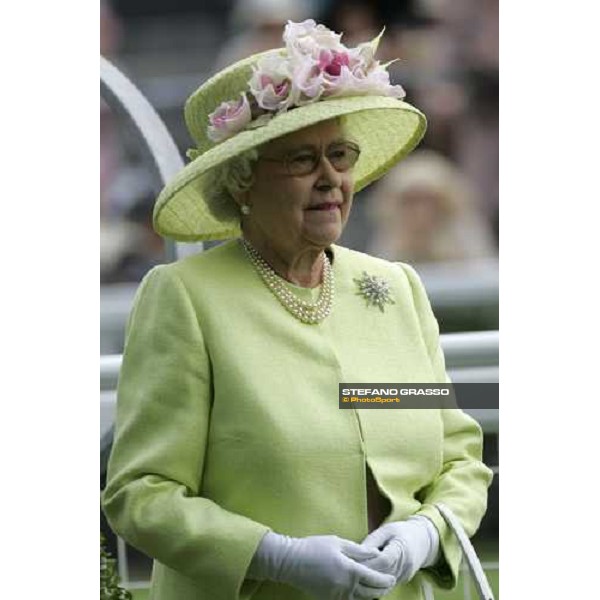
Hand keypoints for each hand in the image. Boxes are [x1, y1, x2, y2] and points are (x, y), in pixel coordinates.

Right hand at [248, 532, 396, 598]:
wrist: (291, 562)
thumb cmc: (314, 547)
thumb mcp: (338, 543)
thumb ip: (358, 551)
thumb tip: (375, 554)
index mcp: (349, 570)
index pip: (374, 578)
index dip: (385, 579)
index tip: (393, 577)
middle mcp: (345, 586)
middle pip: (370, 593)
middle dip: (381, 589)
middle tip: (389, 584)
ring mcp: (337, 595)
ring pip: (360, 599)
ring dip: (371, 595)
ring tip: (378, 589)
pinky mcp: (329, 599)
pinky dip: (358, 598)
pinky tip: (360, 592)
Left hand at [359, 517, 439, 583]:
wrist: (423, 541)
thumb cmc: (401, 531)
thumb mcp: (387, 529)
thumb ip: (372, 540)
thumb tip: (357, 552)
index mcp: (402, 548)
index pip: (384, 560)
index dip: (368, 562)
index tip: (353, 561)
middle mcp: (406, 565)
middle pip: (383, 573)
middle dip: (365, 572)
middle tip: (349, 570)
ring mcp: (405, 575)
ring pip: (384, 583)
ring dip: (369, 580)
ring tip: (353, 576)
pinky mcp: (402, 581)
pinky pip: (386, 586)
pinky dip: (374, 584)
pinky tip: (363, 580)